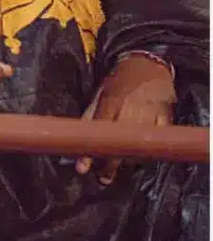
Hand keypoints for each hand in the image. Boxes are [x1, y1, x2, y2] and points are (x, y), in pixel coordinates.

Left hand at [76, 54, 175, 184]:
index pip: (98, 133)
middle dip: (109, 165)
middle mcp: (130, 111)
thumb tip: (75, 140)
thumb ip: (89, 116)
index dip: (90, 153)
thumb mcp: (99, 94)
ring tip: (120, 164)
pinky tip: (140, 154)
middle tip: (103, 176)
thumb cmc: (119, 81)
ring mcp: (150, 115)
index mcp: (111, 103)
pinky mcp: (166, 118)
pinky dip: (148, 152)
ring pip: (138, 150)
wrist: (146, 64)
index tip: (83, 169)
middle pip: (119, 147)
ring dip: (127, 162)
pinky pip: (157, 144)